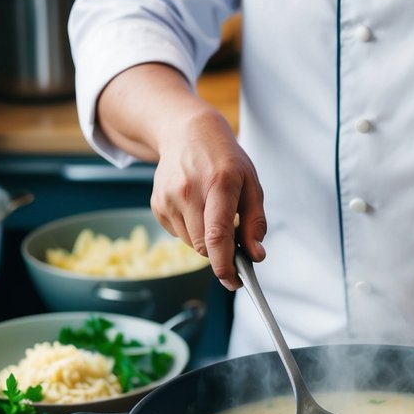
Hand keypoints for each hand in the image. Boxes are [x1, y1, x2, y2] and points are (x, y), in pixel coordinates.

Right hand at [149, 103, 266, 291]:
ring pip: (192, 243)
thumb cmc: (224, 158)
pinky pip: (178, 234)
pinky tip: (196, 206)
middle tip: (234, 242)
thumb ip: (256, 221)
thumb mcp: (251, 183)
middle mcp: (190, 191)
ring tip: (213, 212)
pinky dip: (191, 230)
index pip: (219, 235)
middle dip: (221, 253)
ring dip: (206, 240)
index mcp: (219, 183)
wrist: (186, 132)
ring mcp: (169, 198)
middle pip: (204, 245)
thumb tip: (256, 255)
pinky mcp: (157, 204)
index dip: (226, 265)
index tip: (236, 281)